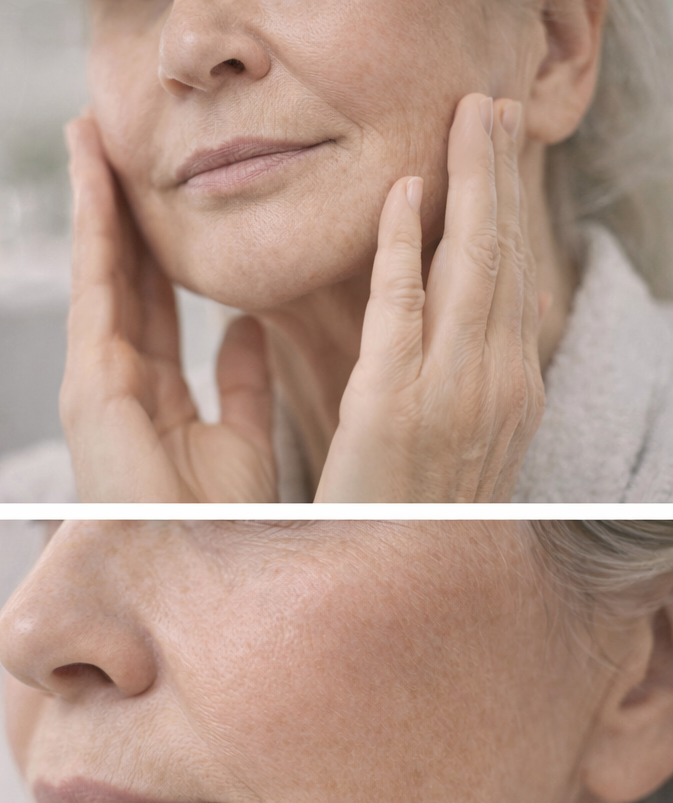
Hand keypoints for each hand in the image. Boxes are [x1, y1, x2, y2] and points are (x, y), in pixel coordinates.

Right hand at [61, 117, 276, 501]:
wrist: (209, 572)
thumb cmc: (227, 525)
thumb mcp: (244, 438)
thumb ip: (240, 383)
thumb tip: (246, 329)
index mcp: (148, 395)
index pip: (147, 300)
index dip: (148, 241)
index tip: (151, 187)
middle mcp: (111, 383)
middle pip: (114, 277)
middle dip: (110, 208)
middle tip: (104, 138)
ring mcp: (93, 384)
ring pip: (96, 273)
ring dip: (91, 204)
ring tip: (89, 140)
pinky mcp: (89, 387)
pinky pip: (94, 293)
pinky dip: (93, 234)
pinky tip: (94, 183)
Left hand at [317, 94, 544, 501]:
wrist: (392, 598)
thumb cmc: (411, 526)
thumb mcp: (450, 449)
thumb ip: (453, 383)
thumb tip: (462, 325)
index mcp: (505, 394)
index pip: (510, 280)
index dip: (507, 210)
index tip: (500, 150)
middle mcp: (493, 387)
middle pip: (502, 259)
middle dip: (499, 177)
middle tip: (493, 104)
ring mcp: (449, 394)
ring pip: (467, 267)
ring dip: (468, 186)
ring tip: (469, 118)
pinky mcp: (392, 406)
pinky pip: (401, 309)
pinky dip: (404, 247)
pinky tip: (404, 193)